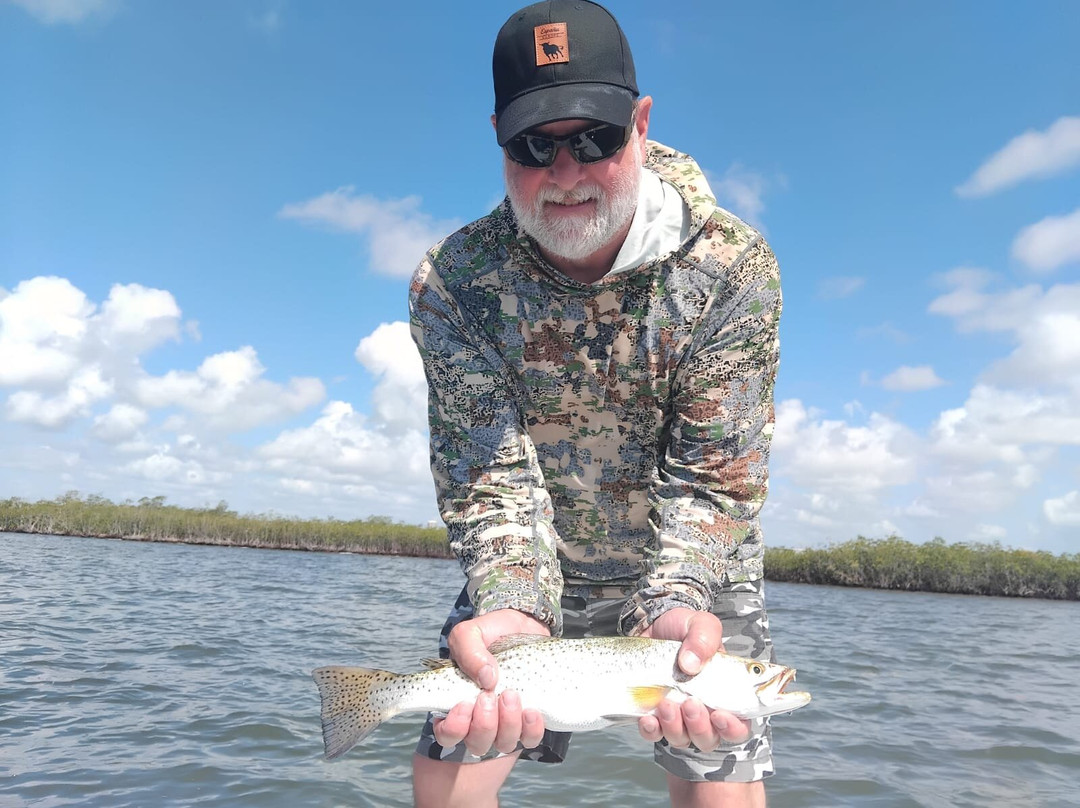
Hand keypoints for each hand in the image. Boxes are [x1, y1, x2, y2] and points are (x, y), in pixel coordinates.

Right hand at [432, 608, 549, 755]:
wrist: (522, 625)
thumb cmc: (490, 633)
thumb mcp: (470, 633)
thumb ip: (469, 651)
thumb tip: (486, 679)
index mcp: (457, 703)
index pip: (447, 734)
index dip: (455, 728)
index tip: (465, 704)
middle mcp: (479, 720)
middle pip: (477, 743)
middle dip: (484, 724)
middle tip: (490, 696)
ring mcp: (505, 723)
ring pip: (503, 743)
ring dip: (508, 724)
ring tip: (512, 694)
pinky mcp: (528, 721)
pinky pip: (530, 738)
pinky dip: (531, 729)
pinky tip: (531, 710)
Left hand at [636, 607, 751, 750]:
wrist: (653, 624)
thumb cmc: (685, 628)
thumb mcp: (701, 625)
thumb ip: (704, 639)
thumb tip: (690, 664)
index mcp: (724, 694)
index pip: (738, 725)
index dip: (733, 728)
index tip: (720, 715)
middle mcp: (704, 711)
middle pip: (708, 738)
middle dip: (700, 727)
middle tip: (691, 703)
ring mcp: (678, 716)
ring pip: (681, 739)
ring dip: (675, 727)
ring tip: (666, 704)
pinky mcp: (654, 713)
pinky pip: (653, 734)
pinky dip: (652, 730)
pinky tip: (648, 718)